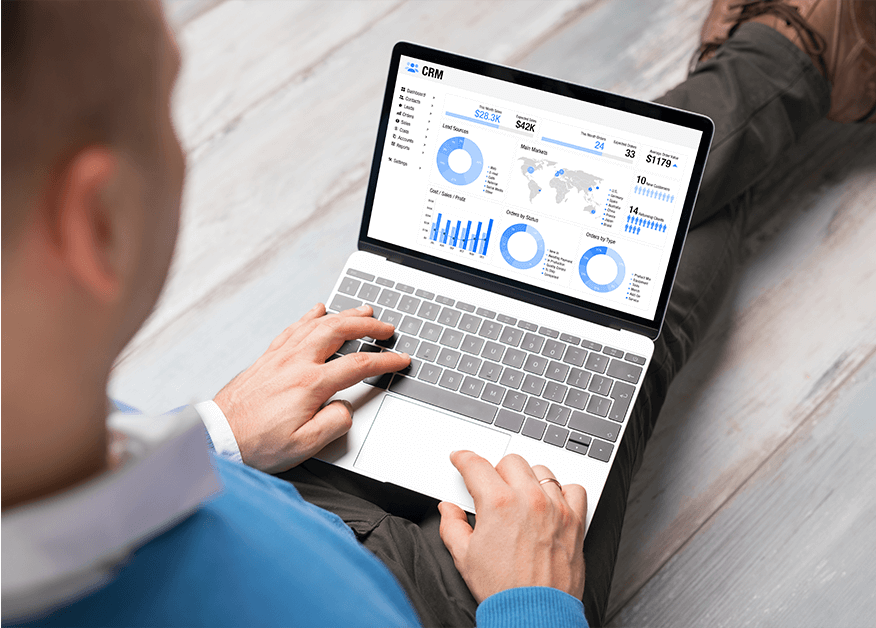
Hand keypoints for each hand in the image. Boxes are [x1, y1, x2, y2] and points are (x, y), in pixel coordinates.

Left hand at [213, 303, 408, 472]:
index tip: (399, 359)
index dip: (384, 361)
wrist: (217, 437)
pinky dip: (309, 317)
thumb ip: (333, 424)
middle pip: (339, 331)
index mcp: (309, 384)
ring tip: (362, 311)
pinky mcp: (267, 359)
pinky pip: (293, 328)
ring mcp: (279, 357)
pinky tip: (317, 311)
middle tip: (385, 327)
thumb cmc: (256, 444)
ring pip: (317, 324)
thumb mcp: (304, 446)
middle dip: (367, 326)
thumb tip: (346, 407)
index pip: (358, 366)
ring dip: (343, 315)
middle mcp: (295, 363)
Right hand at [438, 451, 586, 602]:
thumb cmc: (503, 589)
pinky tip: (551, 502)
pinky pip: (574, 489)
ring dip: (528, 479)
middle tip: (492, 487)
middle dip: (497, 470)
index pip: (476, 465)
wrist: (534, 614)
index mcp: (498, 503)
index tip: (461, 459)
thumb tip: (448, 510)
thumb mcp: (464, 557)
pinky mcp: (575, 521)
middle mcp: (528, 499)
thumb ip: (452, 526)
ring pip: (541, 471)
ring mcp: (555, 508)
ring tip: (521, 496)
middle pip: (511, 461)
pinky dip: (563, 492)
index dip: (464, 458)